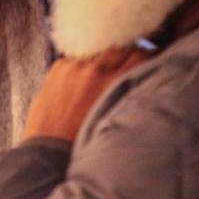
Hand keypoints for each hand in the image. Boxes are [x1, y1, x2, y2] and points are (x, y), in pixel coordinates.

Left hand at [23, 46, 148, 141]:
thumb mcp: (115, 119)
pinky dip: (83, 65)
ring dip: (104, 60)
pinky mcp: (58, 67)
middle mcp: (95, 70)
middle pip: (120, 49)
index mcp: (113, 83)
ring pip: (98, 52)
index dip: (146, 57)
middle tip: (128, 66)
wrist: (50, 149)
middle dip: (126, 56)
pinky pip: (78, 58)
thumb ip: (127, 96)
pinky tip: (82, 79)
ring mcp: (75, 66)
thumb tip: (140, 83)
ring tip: (104, 75)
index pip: (139, 56)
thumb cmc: (85, 142)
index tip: (148, 61)